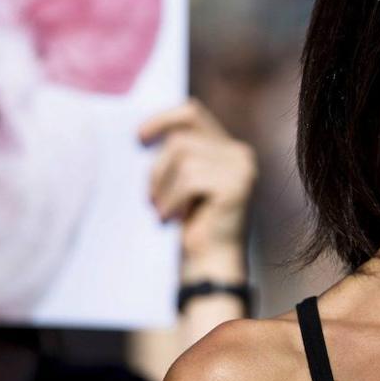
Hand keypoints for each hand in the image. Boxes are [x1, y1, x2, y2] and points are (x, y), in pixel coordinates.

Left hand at [139, 98, 255, 281]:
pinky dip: (171, 199)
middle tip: (150, 198)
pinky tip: (171, 219)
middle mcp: (239, 153)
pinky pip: (190, 178)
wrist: (209, 267)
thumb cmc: (189, 228)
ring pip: (182, 156)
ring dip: (162, 187)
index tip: (138, 139)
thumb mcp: (180, 184)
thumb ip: (175, 156)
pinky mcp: (237, 186)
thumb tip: (140, 133)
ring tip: (162, 211)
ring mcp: (241, 168)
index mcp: (227, 148)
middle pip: (181, 137)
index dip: (162, 119)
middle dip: (158, 167)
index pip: (192, 113)